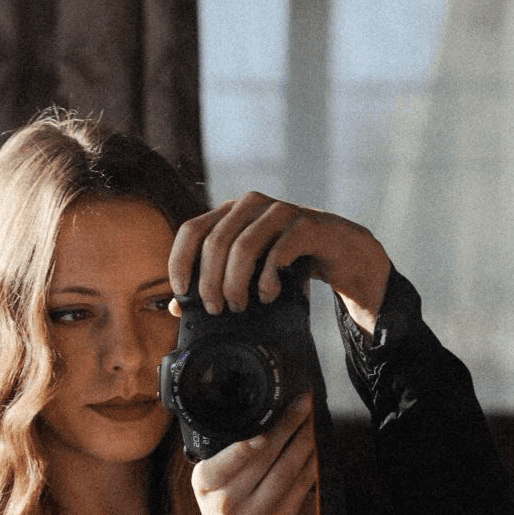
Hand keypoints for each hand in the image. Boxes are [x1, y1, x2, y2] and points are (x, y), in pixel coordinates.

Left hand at [168, 192, 391, 334]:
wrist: (338, 252)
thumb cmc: (285, 262)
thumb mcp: (246, 273)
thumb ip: (213, 284)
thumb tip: (176, 307)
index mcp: (229, 213)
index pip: (191, 230)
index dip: (180, 261)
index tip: (182, 292)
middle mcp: (251, 205)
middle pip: (215, 242)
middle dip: (210, 282)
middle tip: (215, 309)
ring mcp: (280, 211)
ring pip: (244, 246)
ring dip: (236, 283)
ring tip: (240, 306)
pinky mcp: (306, 224)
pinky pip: (278, 251)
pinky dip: (268, 279)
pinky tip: (268, 294)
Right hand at [192, 394, 318, 514]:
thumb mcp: (209, 497)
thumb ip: (226, 465)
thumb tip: (262, 426)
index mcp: (208, 487)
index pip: (234, 452)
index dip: (258, 431)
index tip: (274, 410)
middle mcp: (231, 501)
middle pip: (267, 453)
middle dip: (290, 424)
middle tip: (303, 403)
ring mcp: (261, 514)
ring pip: (291, 467)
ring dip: (307, 440)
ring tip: (314, 420)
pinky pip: (305, 487)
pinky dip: (314, 465)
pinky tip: (319, 450)